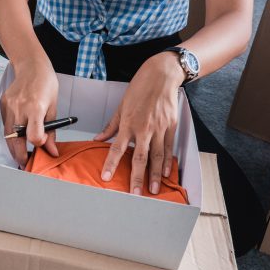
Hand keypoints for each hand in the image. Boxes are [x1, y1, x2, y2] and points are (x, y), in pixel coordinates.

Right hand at [0, 62, 58, 166]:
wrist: (31, 66)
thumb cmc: (45, 84)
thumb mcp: (53, 108)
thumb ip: (51, 131)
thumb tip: (51, 150)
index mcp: (35, 108)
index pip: (33, 136)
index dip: (37, 145)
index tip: (41, 146)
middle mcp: (20, 108)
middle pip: (16, 141)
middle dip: (20, 156)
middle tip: (26, 162)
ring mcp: (9, 106)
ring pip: (7, 136)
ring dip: (13, 147)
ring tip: (21, 153)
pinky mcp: (3, 105)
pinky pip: (5, 125)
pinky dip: (10, 133)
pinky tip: (17, 135)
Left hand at [94, 52, 184, 194]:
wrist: (161, 76)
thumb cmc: (139, 88)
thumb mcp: (121, 106)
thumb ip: (111, 125)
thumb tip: (98, 139)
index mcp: (128, 123)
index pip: (117, 148)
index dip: (111, 164)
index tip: (106, 177)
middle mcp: (144, 128)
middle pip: (139, 157)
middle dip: (137, 177)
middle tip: (135, 194)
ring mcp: (159, 128)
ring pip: (157, 156)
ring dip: (154, 175)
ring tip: (152, 190)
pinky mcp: (171, 126)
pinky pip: (169, 148)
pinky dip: (167, 162)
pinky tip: (165, 173)